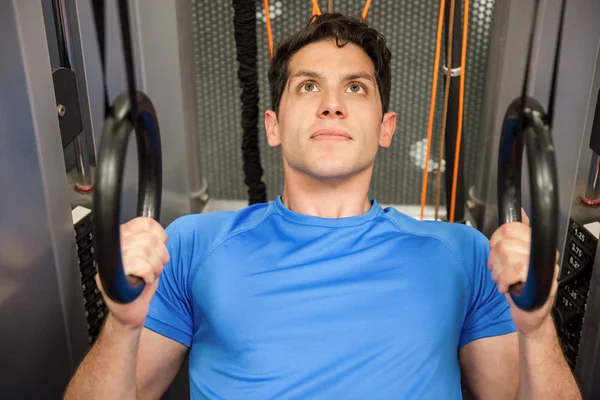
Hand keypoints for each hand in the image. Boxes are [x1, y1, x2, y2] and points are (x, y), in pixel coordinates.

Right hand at [95, 217, 169, 330]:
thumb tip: (161, 234)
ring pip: (144, 251)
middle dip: (161, 255)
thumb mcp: (149, 260)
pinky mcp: (112, 277)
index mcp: (122, 240)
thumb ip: (152, 245)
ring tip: (151, 274)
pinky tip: (145, 280)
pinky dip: (149, 274)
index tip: (162, 244)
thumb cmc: (138, 286)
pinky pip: (139, 265)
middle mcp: (113, 248)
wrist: (130, 311)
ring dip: (155, 266)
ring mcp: (110, 262)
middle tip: (157, 266)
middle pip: (148, 239)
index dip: (159, 233)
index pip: (143, 223)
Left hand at [488, 209, 559, 336]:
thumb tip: (519, 212)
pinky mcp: (540, 283)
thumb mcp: (515, 258)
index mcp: (536, 244)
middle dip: (494, 259)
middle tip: (498, 269)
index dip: (496, 239)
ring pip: (508, 256)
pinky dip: (504, 280)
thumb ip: (515, 237)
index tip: (495, 249)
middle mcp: (542, 254)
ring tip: (502, 279)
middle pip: (505, 244)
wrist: (530, 314)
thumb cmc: (521, 287)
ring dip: (498, 272)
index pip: (511, 227)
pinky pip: (516, 270)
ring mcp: (543, 268)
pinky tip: (505, 287)